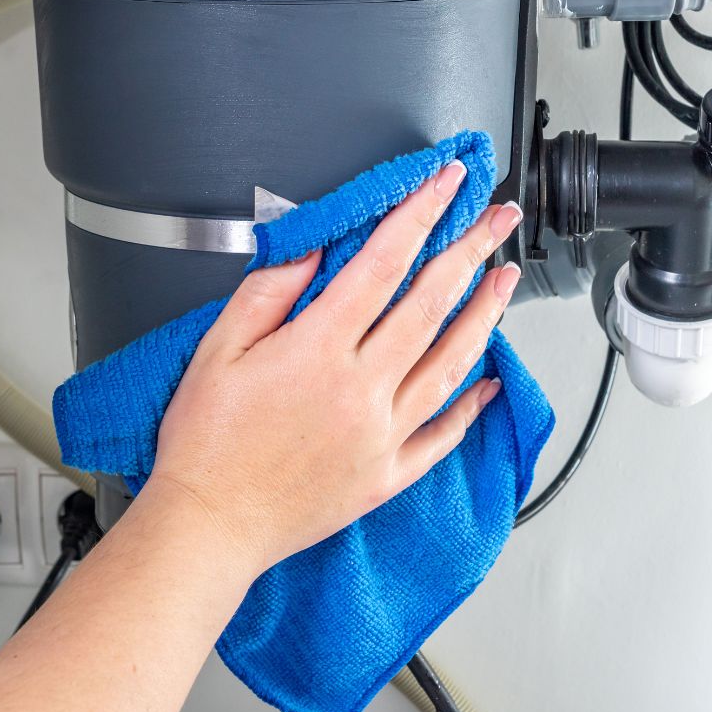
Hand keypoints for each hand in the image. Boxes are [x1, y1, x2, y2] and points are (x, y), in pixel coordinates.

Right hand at [146, 161, 523, 577]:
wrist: (209, 526)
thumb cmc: (206, 442)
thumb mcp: (217, 350)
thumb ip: (268, 293)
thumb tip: (312, 252)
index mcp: (317, 351)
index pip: (382, 265)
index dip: (419, 215)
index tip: (446, 184)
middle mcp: (360, 390)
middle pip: (430, 305)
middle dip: (470, 251)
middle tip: (498, 218)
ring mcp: (381, 435)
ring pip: (450, 364)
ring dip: (484, 316)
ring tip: (506, 280)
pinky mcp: (386, 476)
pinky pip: (443, 436)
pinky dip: (471, 406)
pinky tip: (490, 383)